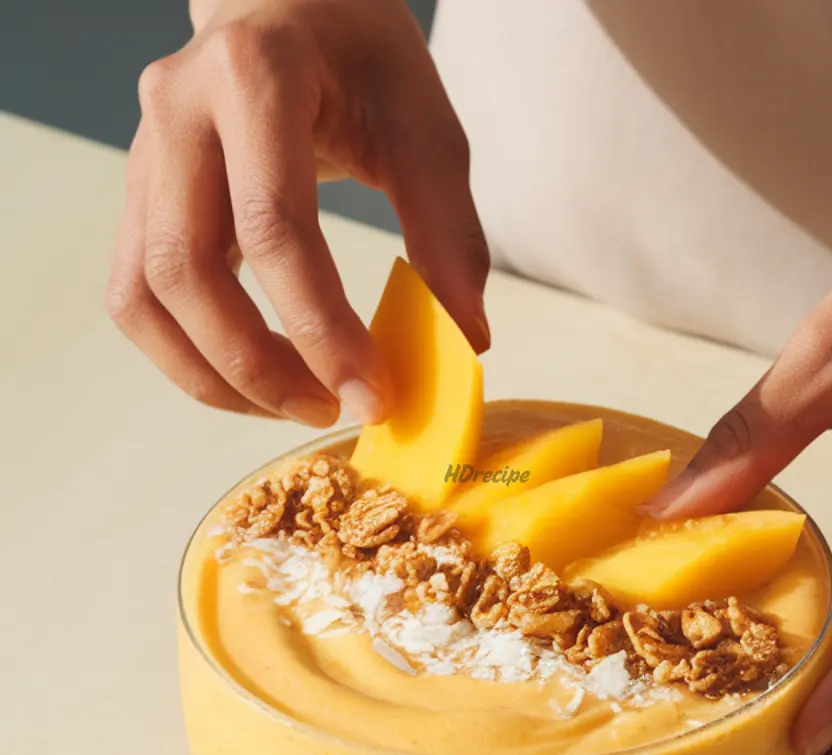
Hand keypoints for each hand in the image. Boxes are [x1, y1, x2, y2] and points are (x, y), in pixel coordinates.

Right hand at [107, 0, 489, 426]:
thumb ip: (448, 232)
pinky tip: (253, 375)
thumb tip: (466, 341)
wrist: (290, 5)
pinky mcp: (141, 196)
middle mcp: (177, 112)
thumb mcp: (425, 129)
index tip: (374, 394)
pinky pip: (139, 296)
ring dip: (215, 375)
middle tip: (331, 410)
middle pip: (186, 273)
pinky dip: (190, 354)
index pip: (273, 227)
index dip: (322, 328)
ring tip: (294, 405)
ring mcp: (143, 154)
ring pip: (144, 296)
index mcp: (254, 76)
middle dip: (259, 367)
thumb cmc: (362, 61)